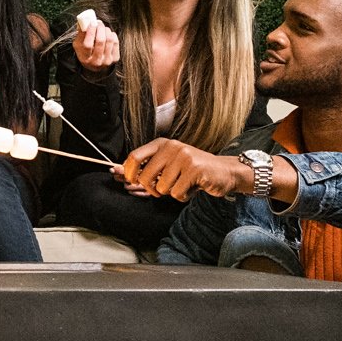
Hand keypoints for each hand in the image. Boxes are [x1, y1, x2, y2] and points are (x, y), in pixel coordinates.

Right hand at [74, 14, 121, 73]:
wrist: (95, 66)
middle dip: (100, 28)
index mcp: (85, 58)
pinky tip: (108, 34)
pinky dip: (112, 35)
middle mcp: (97, 61)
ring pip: (109, 40)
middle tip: (98, 23)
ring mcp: (107, 61)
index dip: (90, 32)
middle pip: (100, 41)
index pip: (88, 45)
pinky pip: (116, 42)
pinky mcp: (115, 58)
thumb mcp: (78, 45)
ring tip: (103, 28)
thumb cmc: (85, 52)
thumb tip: (84, 21)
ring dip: (106, 30)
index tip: (92, 23)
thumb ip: (80, 34)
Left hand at [121, 138, 246, 200]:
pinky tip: (192, 188)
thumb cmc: (192, 170)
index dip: (128, 173)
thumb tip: (118, 174)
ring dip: (171, 192)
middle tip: (165, 188)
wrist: (224, 171)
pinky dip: (183, 196)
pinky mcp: (195, 170)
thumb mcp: (168, 164)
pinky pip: (177, 193)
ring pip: (162, 188)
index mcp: (162, 144)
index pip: (134, 157)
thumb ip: (146, 168)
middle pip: (145, 177)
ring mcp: (184, 157)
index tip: (131, 182)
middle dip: (152, 189)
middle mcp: (171, 147)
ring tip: (184, 184)